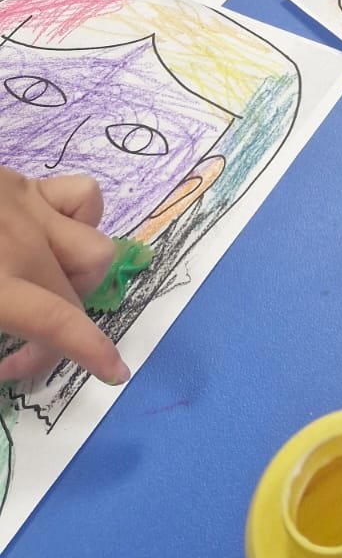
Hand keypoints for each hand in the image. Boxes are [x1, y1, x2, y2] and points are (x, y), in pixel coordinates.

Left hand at [0, 169, 126, 385]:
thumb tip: (2, 360)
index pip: (59, 322)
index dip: (92, 352)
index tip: (115, 373)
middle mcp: (23, 247)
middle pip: (73, 298)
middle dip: (59, 335)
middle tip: (20, 352)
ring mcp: (30, 208)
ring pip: (94, 248)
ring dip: (78, 279)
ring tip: (46, 287)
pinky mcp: (27, 184)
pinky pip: (83, 199)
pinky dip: (79, 222)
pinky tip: (49, 235)